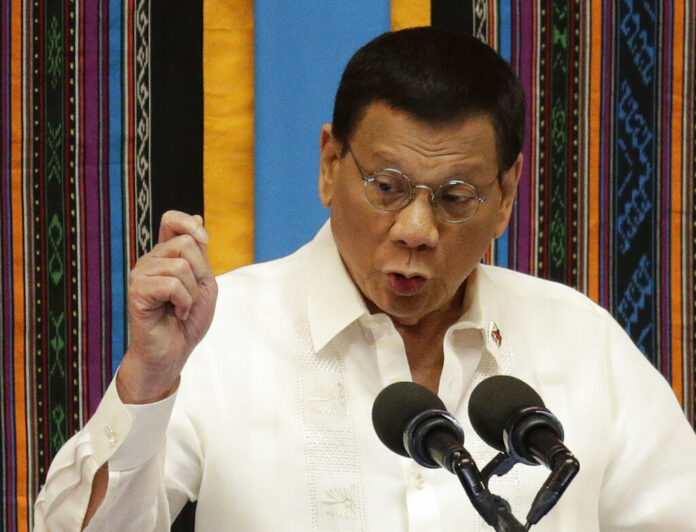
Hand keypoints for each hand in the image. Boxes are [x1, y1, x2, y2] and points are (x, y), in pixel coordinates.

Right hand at [117, 211, 217, 402]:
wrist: (174, 351)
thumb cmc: (188, 320)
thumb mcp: (204, 282)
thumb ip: (199, 253)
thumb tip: (196, 215)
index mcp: (166, 255)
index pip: (171, 219)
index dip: (189, 222)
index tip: (205, 240)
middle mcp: (150, 260)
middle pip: (185, 243)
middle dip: (200, 273)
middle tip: (190, 296)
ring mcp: (140, 274)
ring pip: (181, 266)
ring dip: (191, 293)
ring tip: (181, 307)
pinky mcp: (137, 291)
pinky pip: (172, 284)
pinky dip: (183, 302)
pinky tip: (175, 313)